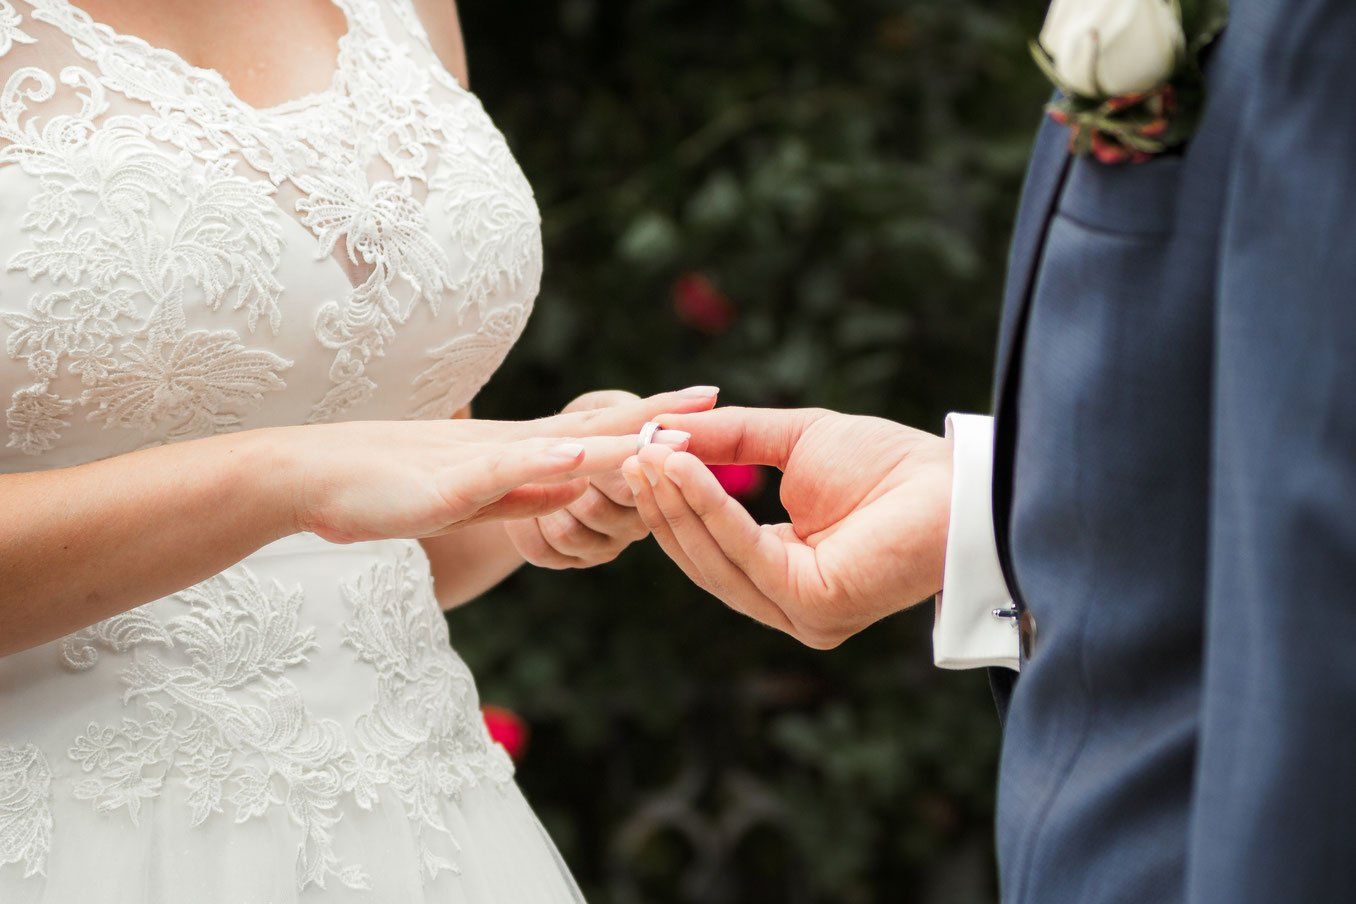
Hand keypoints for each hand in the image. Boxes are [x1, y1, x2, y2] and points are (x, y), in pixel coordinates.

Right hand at [273, 387, 718, 543]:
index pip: (604, 436)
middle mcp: (514, 450)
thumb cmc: (389, 487)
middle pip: (599, 429)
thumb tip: (577, 490)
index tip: (706, 410)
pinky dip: (547, 462)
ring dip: (621, 436)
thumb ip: (526, 490)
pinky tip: (583, 457)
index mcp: (525, 456)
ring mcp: (483, 462)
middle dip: (660, 417)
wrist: (315, 477)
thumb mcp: (478, 496)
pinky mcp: (450, 484)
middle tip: (717, 398)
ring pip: (564, 445)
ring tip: (672, 426)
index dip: (655, 423)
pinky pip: (505, 470)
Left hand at [504, 389, 706, 568]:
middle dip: (572, 480)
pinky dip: (526, 525)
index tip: (606, 448)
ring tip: (536, 479)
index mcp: (654, 486)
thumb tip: (710, 392)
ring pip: (569, 533)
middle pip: (599, 509)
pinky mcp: (569, 560)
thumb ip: (654, 410)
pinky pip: (544, 552)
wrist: (529, 462)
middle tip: (559, 454)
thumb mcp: (610, 411)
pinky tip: (525, 507)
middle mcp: (636, 522)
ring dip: (544, 503)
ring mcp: (604, 545)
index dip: (623, 462)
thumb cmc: (579, 426)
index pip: (644, 479)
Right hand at [622, 407, 952, 648]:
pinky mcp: (813, 606)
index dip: (672, 502)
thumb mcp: (793, 442)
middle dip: (663, 505)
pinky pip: (744, 552)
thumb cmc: (890, 464)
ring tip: (649, 455)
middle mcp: (788, 605)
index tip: (637, 456)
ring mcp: (799, 614)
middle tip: (630, 456)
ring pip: (715, 559)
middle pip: (702, 558)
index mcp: (784, 574)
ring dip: (677, 504)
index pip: (710, 546)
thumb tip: (662, 434)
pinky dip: (709, 506)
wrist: (956, 482)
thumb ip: (730, 441)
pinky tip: (683, 468)